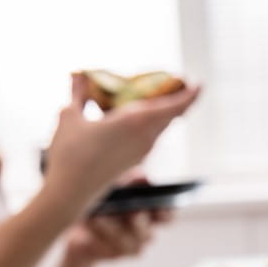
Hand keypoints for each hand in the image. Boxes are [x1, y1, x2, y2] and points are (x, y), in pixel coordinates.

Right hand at [38, 75, 199, 226]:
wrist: (69, 193)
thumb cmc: (68, 154)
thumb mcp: (69, 116)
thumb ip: (78, 92)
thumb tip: (77, 73)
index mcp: (136, 121)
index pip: (174, 106)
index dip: (189, 95)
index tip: (199, 83)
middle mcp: (146, 137)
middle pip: (171, 115)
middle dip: (177, 98)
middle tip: (172, 81)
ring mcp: (142, 152)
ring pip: (161, 126)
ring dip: (162, 111)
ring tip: (151, 94)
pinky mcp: (135, 161)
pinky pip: (150, 137)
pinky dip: (150, 123)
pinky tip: (133, 116)